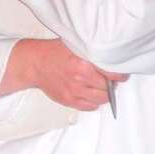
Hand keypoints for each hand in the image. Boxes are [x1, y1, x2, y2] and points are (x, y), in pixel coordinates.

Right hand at [7, 39, 127, 110]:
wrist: (33, 64)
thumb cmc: (53, 53)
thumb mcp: (74, 46)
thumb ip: (92, 52)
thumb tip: (111, 58)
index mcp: (83, 65)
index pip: (113, 74)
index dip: (120, 75)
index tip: (121, 74)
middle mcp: (79, 80)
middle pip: (109, 89)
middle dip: (111, 84)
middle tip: (108, 79)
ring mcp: (73, 92)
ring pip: (101, 100)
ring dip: (103, 94)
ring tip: (99, 86)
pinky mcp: (68, 100)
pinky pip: (89, 107)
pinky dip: (93, 102)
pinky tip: (89, 93)